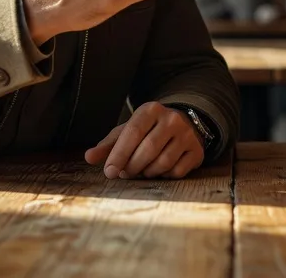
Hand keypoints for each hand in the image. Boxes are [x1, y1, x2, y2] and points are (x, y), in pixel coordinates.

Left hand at [84, 102, 205, 179]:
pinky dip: (164, 176)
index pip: (133, 133)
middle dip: (132, 167)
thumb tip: (89, 157)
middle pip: (148, 150)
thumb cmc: (148, 130)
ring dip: (147, 173)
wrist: (183, 125)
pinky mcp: (197, 151)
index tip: (109, 172)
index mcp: (151, 110)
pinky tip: (159, 170)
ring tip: (141, 170)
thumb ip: (108, 144)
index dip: (119, 154)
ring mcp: (187, 135)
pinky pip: (176, 172)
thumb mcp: (128, 131)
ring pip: (163, 163)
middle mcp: (172, 119)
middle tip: (125, 173)